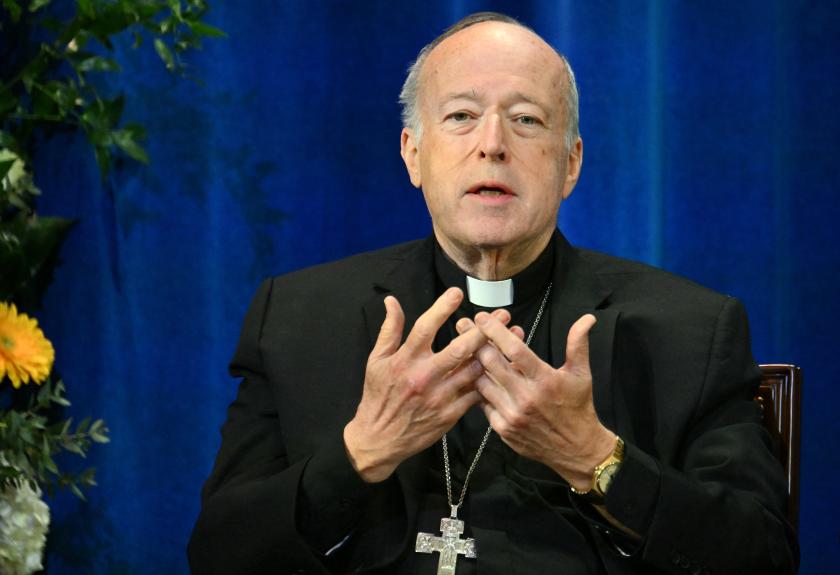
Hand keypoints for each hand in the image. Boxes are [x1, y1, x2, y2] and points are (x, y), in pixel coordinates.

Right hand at [344, 288, 508, 482]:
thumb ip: (389, 330)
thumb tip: (392, 301)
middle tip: (502, 315)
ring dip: (494, 353)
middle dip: (484, 330)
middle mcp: (424, 376)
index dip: (442, 308)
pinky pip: (474, 394)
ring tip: (512, 338)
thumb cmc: (378, 396)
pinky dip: (489, 380)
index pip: (426, 327)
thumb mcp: (376, 360)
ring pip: (473, 371)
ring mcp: (439, 397)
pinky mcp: (450, 415)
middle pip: (459, 349)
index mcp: (405, 360)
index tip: (458, 292)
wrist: (379, 439)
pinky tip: (503, 368)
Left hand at [466, 310, 615, 489]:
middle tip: (464, 326)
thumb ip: (578, 344)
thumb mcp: (581, 374)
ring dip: (474, 364)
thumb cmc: (578, 408)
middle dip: (475, 341)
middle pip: (491, 363)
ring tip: (467, 349)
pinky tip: (477, 376)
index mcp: (545, 380)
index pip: (514, 350)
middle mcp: (526, 397)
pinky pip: (483, 403)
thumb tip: (587, 318)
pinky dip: (480, 388)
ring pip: (482, 382)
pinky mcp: (503, 429)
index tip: (481, 317)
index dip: (495, 331)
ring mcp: (512, 414)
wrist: (576, 449)